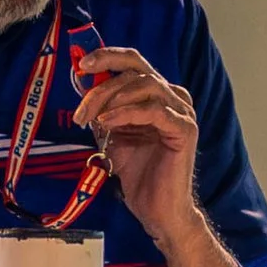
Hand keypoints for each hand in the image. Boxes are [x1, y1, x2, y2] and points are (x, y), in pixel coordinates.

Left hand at [71, 42, 200, 244]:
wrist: (158, 210)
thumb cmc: (138, 174)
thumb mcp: (113, 134)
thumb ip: (104, 109)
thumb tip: (83, 85)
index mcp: (158, 95)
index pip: (133, 63)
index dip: (108, 57)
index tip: (81, 65)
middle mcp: (174, 97)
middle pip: (136, 70)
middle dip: (102, 85)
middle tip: (81, 108)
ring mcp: (182, 112)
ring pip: (145, 84)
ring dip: (112, 98)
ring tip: (93, 118)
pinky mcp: (184, 129)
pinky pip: (153, 109)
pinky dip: (126, 112)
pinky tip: (108, 123)